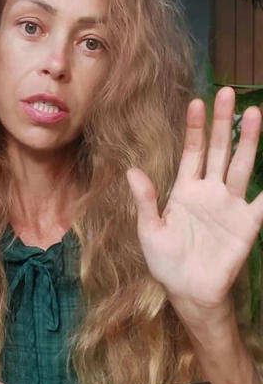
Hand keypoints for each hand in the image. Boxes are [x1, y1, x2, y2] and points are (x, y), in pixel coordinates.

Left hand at [127, 87, 262, 327]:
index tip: (196, 102)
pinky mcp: (247, 222)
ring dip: (249, 140)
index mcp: (184, 190)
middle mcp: (209, 191)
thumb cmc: (164, 261)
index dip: (194, 128)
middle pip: (218, 149)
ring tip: (255, 112)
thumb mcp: (149, 230)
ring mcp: (230, 204)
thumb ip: (145, 200)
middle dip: (222, 123)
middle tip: (228, 93)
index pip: (191, 151)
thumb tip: (132, 171)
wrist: (188, 290)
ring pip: (241, 164)